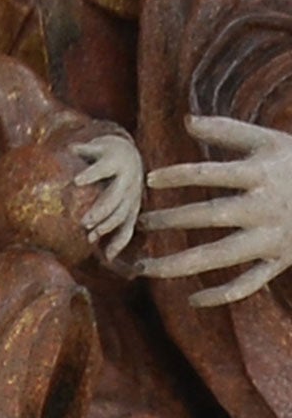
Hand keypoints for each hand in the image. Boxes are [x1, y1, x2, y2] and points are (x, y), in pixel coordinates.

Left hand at [73, 133, 142, 257]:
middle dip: (100, 210)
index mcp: (115, 162)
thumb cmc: (103, 153)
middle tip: (83, 222)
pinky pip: (128, 228)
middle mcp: (128, 180)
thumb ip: (80, 150)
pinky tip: (109, 257)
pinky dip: (119, 243)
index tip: (76, 181)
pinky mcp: (133, 210)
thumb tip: (66, 148)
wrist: (130, 157)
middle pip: (115, 196)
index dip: (91, 174)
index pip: (103, 168)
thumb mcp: (94, 148)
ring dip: (107, 227)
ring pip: (122, 214)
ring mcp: (133, 197)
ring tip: (89, 238)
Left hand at [140, 114, 291, 306]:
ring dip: (178, 265)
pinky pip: (248, 284)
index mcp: (261, 174)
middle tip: (140, 222)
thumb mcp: (270, 141)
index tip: (149, 179)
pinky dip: (221, 295)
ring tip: (143, 267)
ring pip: (219, 256)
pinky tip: (191, 298)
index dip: (178, 175)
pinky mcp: (280, 261)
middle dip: (170, 220)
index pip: (211, 173)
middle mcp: (265, 207)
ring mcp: (272, 238)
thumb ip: (228, 131)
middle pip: (209, 215)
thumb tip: (186, 119)